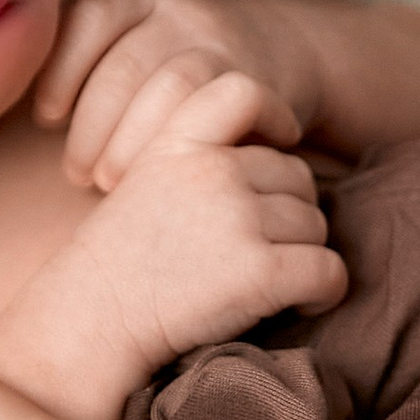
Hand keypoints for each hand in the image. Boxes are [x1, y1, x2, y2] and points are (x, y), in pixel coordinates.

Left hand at [36, 0, 326, 187]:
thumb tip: (25, 113)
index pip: (91, 20)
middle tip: (77, 173)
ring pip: (170, 88)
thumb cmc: (180, 69)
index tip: (47, 119)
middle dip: (93, 127)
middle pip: (125, 65)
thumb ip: (90, 67)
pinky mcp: (256, 82)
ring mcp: (223, 45)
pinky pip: (213, 113)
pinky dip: (177, 147)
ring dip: (130, 145)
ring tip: (107, 182)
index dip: (62, 70)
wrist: (284, 49)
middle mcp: (181, 12)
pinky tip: (157, 171)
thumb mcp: (137, 43)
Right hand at [52, 70, 347, 381]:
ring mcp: (238, 219)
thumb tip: (275, 157)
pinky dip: (325, 290)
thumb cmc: (119, 267)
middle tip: (254, 250)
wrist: (90, 327)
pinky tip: (300, 302)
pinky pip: (329, 270)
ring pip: (316, 225)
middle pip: (296, 175)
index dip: (274, 113)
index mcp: (176, 143)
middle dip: (287, 212)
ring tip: (264, 281)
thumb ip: (195, 158)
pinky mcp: (261, 271)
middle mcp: (211, 171)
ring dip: (302, 254)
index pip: (242, 92)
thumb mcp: (141, 183)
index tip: (282, 141)